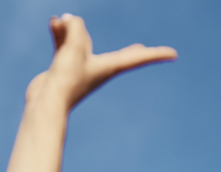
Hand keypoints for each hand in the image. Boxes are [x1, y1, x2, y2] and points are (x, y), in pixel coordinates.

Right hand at [26, 14, 176, 111]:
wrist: (46, 103)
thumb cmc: (66, 80)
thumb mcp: (73, 46)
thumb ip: (75, 27)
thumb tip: (66, 20)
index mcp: (109, 67)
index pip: (139, 58)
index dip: (157, 54)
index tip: (174, 54)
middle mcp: (97, 68)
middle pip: (117, 54)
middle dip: (130, 52)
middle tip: (143, 50)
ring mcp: (80, 68)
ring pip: (82, 42)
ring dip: (71, 30)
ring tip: (61, 19)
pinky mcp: (64, 67)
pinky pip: (65, 44)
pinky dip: (60, 33)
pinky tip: (54, 22)